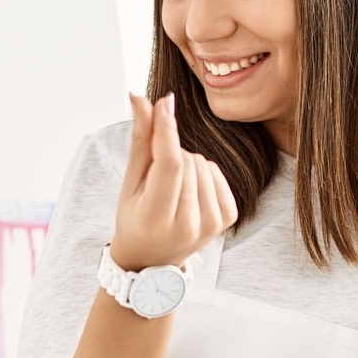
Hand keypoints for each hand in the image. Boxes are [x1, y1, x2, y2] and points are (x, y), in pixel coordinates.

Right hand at [109, 93, 239, 271]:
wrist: (153, 259)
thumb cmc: (135, 218)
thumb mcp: (130, 183)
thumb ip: (140, 141)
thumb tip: (141, 99)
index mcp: (156, 219)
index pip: (169, 165)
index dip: (167, 130)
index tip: (164, 103)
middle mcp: (188, 225)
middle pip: (186, 160)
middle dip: (170, 154)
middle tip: (156, 176)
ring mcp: (211, 224)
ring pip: (203, 163)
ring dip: (187, 163)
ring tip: (172, 186)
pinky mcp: (227, 219)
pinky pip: (216, 172)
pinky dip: (203, 172)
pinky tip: (190, 188)